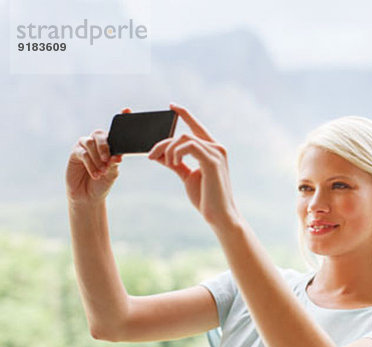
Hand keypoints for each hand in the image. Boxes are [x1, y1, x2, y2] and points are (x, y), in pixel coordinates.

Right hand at [65, 107, 128, 204]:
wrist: (89, 196)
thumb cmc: (103, 183)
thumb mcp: (112, 173)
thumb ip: (114, 163)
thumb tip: (116, 156)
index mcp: (110, 145)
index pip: (116, 130)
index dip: (122, 118)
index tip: (127, 109)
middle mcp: (97, 143)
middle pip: (100, 134)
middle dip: (105, 146)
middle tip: (109, 160)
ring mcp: (85, 146)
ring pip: (90, 143)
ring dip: (97, 158)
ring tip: (102, 171)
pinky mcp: (75, 153)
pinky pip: (82, 153)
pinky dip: (90, 164)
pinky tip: (96, 173)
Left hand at [148, 103, 238, 226]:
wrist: (219, 216)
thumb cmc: (206, 198)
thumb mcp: (188, 177)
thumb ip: (176, 163)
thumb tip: (160, 155)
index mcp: (213, 150)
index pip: (197, 127)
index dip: (185, 114)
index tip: (172, 106)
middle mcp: (217, 148)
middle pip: (184, 133)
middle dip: (163, 142)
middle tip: (151, 155)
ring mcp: (216, 153)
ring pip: (184, 138)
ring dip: (168, 149)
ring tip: (165, 163)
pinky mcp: (212, 161)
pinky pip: (189, 146)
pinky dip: (176, 152)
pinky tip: (173, 163)